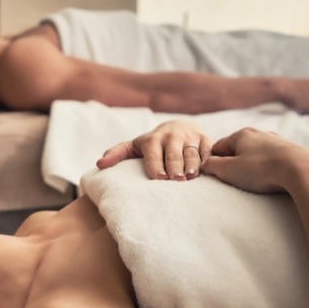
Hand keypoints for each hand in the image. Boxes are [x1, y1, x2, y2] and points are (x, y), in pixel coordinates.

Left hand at [97, 120, 212, 179]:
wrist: (178, 127)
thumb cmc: (151, 145)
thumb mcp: (133, 147)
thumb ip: (116, 154)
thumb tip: (99, 165)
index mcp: (153, 139)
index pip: (153, 153)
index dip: (155, 165)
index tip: (158, 178)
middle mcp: (172, 136)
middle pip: (173, 153)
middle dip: (174, 166)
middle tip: (175, 180)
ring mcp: (190, 137)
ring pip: (192, 152)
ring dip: (192, 165)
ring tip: (191, 177)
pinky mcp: (206, 140)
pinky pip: (209, 150)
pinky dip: (208, 160)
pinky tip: (208, 171)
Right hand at [200, 127, 308, 192]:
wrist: (302, 170)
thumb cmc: (262, 170)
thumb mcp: (228, 170)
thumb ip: (211, 166)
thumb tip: (204, 164)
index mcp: (241, 135)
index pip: (218, 147)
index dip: (214, 162)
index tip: (216, 175)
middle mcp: (259, 133)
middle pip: (238, 150)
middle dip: (234, 164)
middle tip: (236, 181)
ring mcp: (277, 141)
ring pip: (256, 154)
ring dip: (252, 167)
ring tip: (256, 182)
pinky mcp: (292, 151)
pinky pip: (272, 160)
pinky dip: (269, 168)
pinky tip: (272, 178)